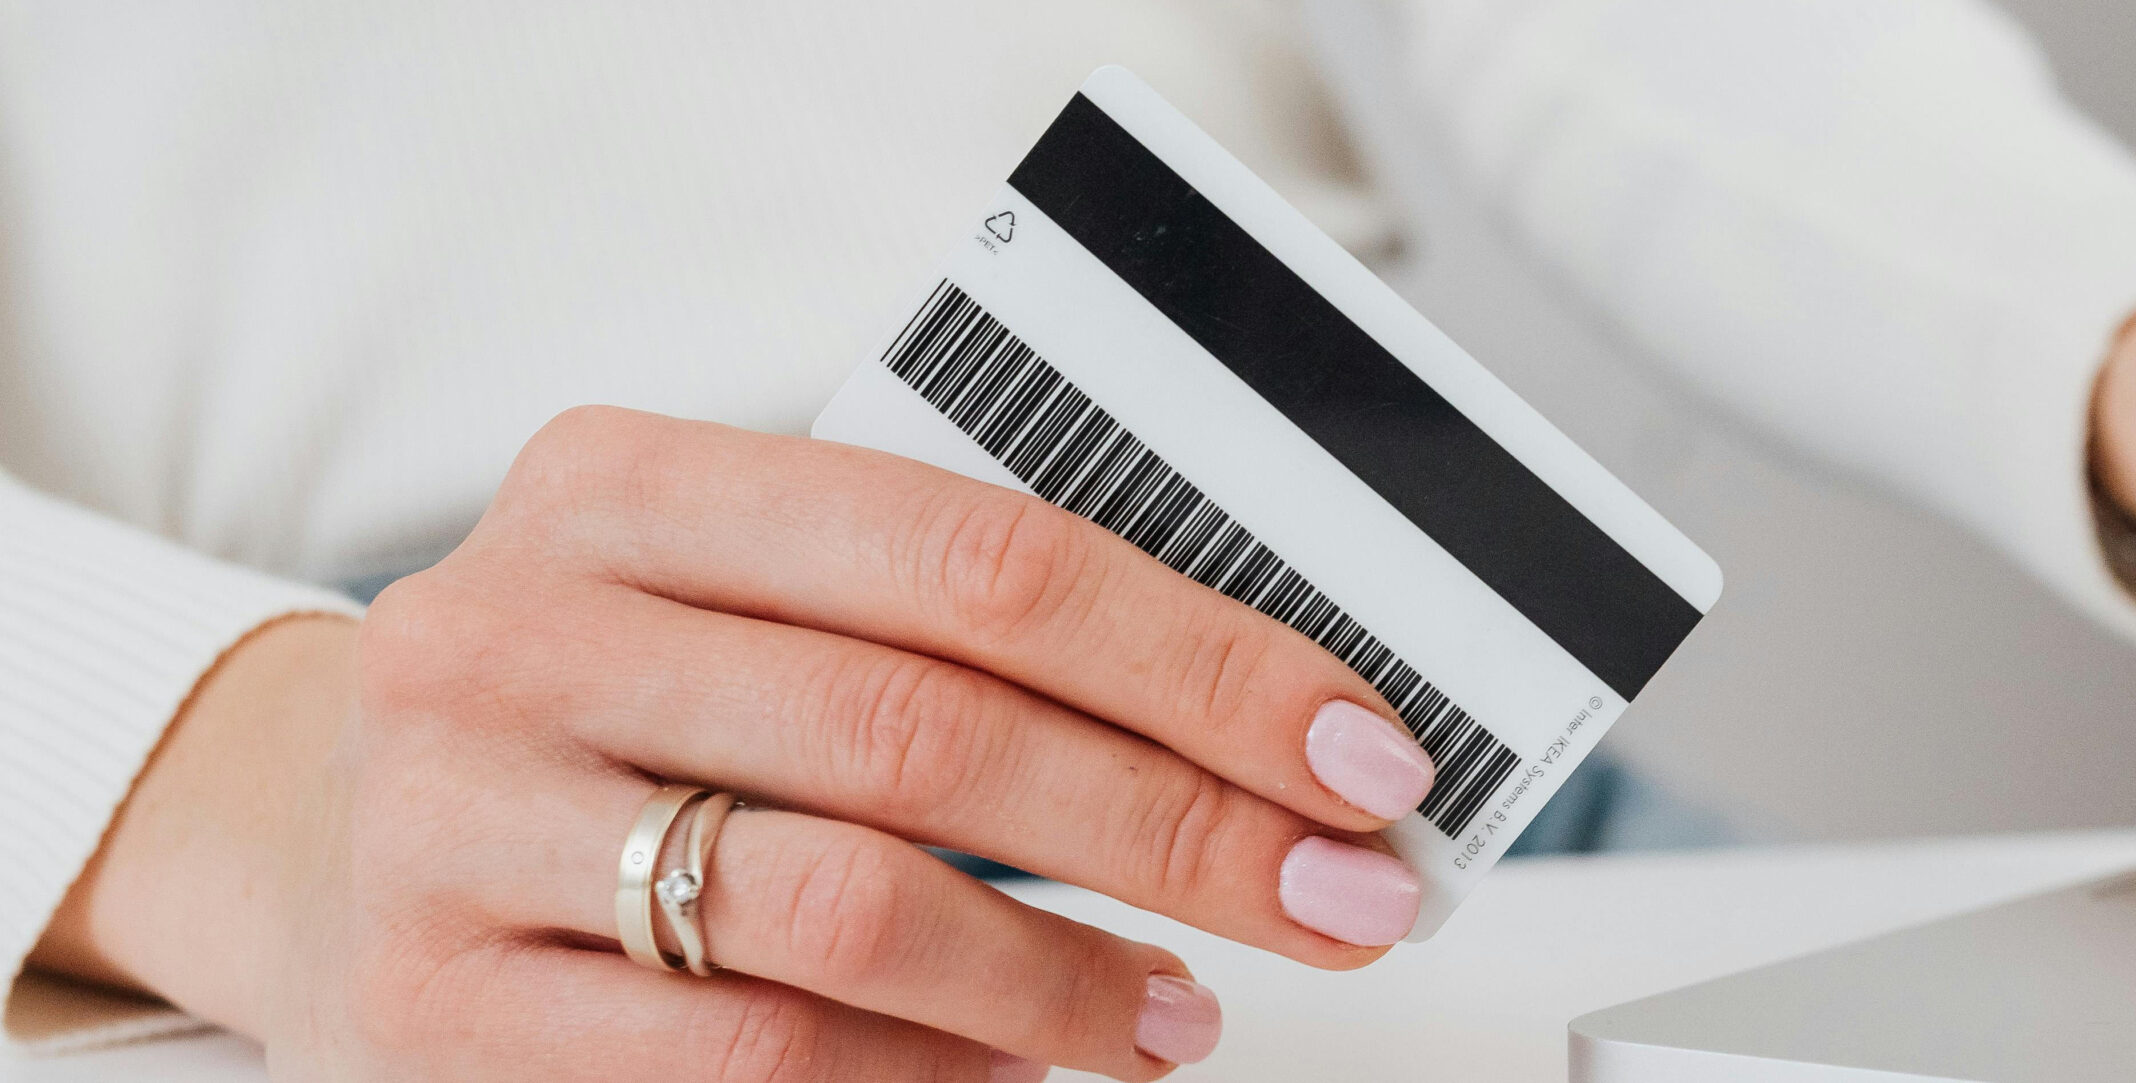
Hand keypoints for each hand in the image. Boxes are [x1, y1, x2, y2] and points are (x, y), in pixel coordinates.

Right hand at [30, 407, 1447, 1080]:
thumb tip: (1261, 727)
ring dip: (1065, 981)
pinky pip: (754, 1056)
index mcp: (624, 483)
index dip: (1201, 660)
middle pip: (931, 731)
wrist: (302, 830)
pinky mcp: (439, 1006)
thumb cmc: (601, 702)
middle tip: (1338, 896)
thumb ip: (946, 625)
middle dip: (1182, 829)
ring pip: (846, 907)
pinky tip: (1018, 1071)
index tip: (1356, 753)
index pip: (979, 556)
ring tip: (1180, 1014)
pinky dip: (927, 1076)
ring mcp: (462, 822)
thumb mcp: (731, 595)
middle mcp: (523, 632)